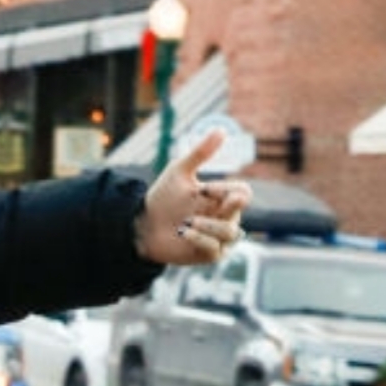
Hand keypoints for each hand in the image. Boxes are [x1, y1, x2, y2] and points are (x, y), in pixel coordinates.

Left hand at [132, 127, 252, 267]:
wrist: (142, 225)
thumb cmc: (162, 198)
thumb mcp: (180, 172)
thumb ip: (200, 153)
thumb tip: (221, 130)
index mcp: (222, 198)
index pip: (242, 193)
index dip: (228, 191)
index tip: (204, 189)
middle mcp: (225, 217)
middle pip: (239, 212)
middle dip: (224, 208)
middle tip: (205, 202)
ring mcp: (218, 238)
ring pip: (230, 232)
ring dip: (209, 225)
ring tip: (186, 222)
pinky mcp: (208, 255)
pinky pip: (215, 249)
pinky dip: (200, 239)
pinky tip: (183, 232)